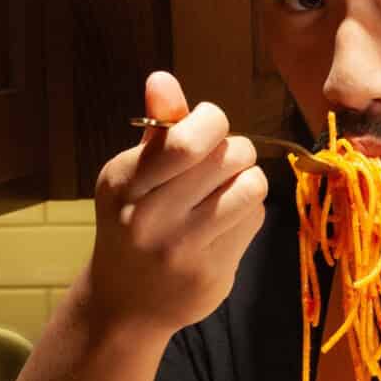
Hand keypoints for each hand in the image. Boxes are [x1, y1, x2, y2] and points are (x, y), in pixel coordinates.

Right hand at [87, 70, 267, 336]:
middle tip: (220, 164)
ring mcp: (183, 249)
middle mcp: (149, 217)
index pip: (188, 140)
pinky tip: (225, 222)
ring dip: (247, 181)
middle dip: (234, 150)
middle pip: (231, 156)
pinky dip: (248, 212)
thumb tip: (163, 78)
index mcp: (125, 182)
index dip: (213, 123)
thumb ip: (157, 128)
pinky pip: (255, 219)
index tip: (207, 129)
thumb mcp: (133, 173)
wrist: (126, 302)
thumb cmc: (131, 222)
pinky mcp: (212, 274)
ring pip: (252, 187)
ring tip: (226, 189)